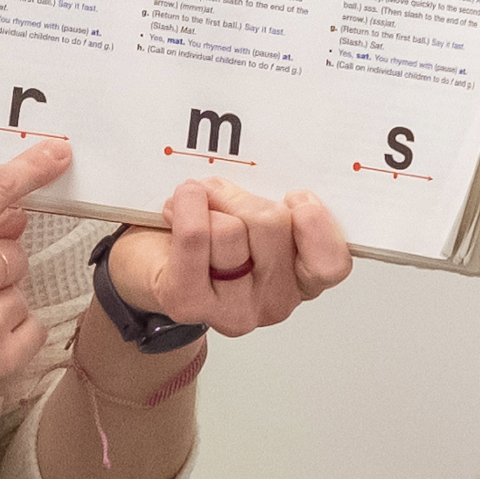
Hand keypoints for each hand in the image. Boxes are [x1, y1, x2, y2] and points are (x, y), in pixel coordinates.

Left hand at [98, 176, 352, 348]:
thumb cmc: (209, 236)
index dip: (315, 222)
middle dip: (242, 196)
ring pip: (232, 229)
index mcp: (302, 278)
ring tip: (194, 204)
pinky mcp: (189, 303)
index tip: (294, 196)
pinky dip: (186, 208)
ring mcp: (233, 309)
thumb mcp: (257, 214)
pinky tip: (175, 206)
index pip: (332, 263)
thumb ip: (278, 203)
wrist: (147, 263)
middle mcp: (275, 302)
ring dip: (208, 201)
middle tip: (220, 193)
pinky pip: (196, 237)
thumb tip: (270, 169)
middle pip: (274, 225)